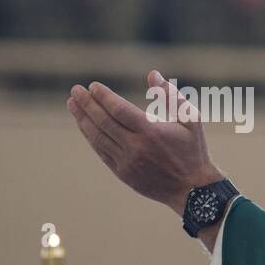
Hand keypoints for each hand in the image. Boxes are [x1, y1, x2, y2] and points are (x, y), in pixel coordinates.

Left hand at [67, 70, 223, 213]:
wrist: (192, 189)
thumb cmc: (193, 150)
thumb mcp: (190, 119)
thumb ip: (170, 95)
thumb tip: (152, 74)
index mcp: (152, 132)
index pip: (120, 110)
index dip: (104, 97)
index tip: (92, 86)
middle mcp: (136, 147)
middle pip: (104, 122)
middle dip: (87, 104)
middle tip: (75, 90)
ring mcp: (127, 162)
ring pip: (99, 137)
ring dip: (83, 119)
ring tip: (72, 104)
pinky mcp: (123, 173)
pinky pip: (101, 152)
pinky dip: (90, 137)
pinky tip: (83, 124)